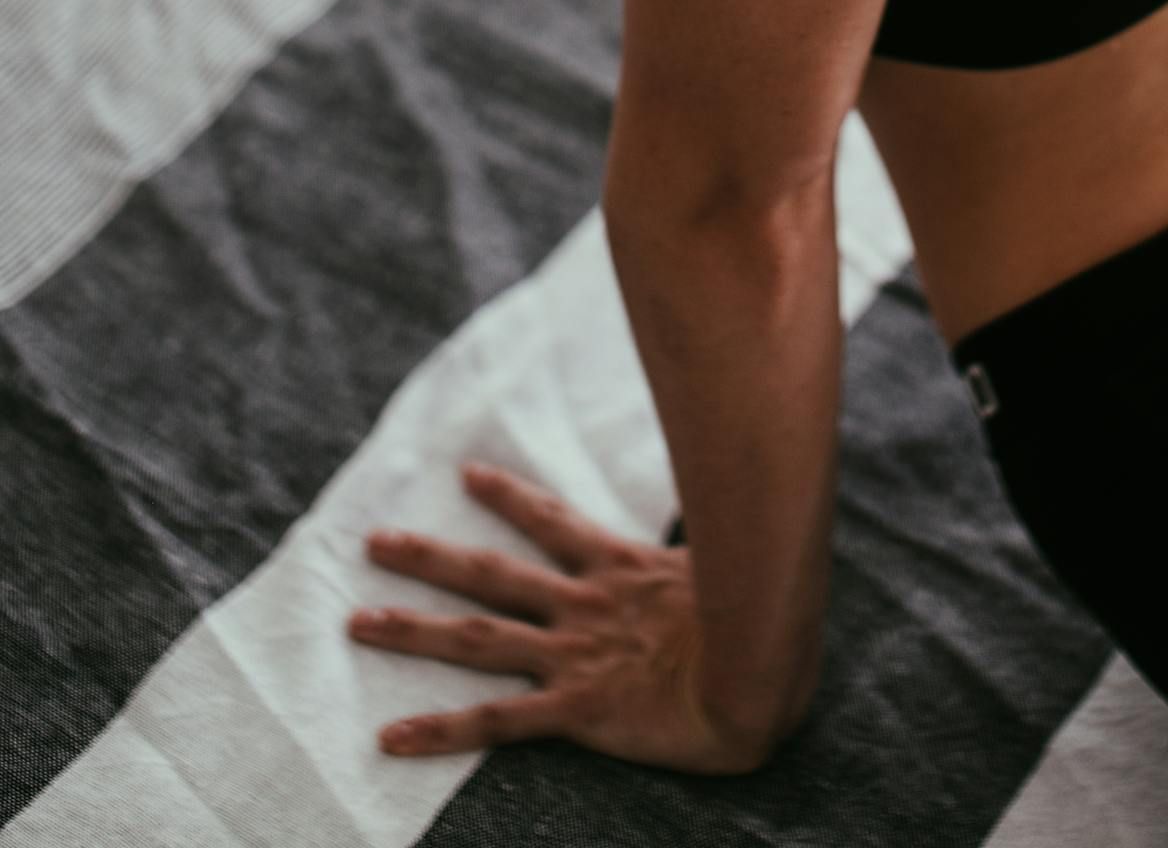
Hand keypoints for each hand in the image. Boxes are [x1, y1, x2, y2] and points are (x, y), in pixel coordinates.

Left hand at [347, 461, 786, 771]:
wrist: (763, 677)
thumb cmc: (760, 625)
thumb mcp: (727, 570)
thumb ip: (705, 550)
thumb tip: (734, 512)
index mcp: (620, 570)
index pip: (552, 522)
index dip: (508, 498)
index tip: (467, 474)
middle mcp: (584, 606)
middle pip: (492, 573)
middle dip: (430, 557)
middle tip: (373, 540)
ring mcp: (574, 656)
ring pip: (477, 638)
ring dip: (414, 629)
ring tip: (359, 622)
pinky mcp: (576, 708)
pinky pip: (496, 721)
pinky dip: (441, 728)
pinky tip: (393, 736)